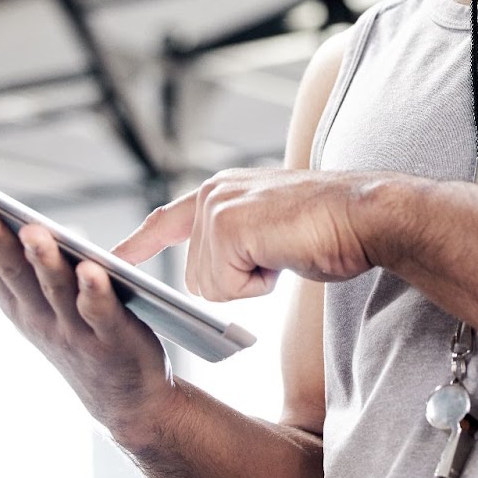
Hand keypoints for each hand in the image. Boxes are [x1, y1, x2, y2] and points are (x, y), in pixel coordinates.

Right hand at [0, 197, 173, 442]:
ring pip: (53, 288)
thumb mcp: (20, 298)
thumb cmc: (69, 336)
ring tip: (31, 229)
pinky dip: (94, 291)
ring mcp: (72, 329)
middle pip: (12, 270)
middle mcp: (37, 315)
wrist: (124, 400)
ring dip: (41, 259)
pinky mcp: (112, 338)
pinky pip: (100, 312)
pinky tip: (92, 269)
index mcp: (16, 302)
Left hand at [112, 168, 397, 301]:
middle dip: (237, 282)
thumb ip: (239, 240)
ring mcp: (217, 208)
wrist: (364, 215)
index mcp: (223, 190)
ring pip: (210, 285)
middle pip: (196, 276)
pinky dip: (258, 284)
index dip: (141, 242)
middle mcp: (213, 193)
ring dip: (250, 283)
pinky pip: (226, 287)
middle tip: (278, 255)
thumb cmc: (331, 229)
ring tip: (284, 251)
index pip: (168, 219)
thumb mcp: (271, 231)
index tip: (114, 258)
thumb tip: (217, 274)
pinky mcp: (226, 227)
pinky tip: (282, 256)